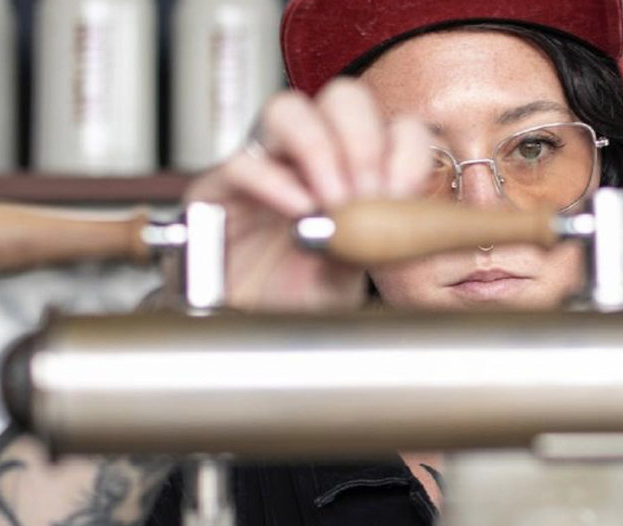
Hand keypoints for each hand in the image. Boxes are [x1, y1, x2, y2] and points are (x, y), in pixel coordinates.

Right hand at [182, 78, 432, 310]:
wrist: (250, 329)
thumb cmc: (301, 298)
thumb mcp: (353, 274)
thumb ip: (375, 241)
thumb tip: (401, 215)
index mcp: (354, 172)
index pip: (393, 127)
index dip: (405, 150)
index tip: (402, 192)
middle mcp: (311, 158)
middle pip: (343, 99)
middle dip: (362, 140)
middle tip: (366, 192)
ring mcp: (264, 166)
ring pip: (288, 110)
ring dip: (318, 148)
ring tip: (332, 200)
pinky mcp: (217, 188)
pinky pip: (242, 162)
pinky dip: (273, 182)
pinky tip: (297, 211)